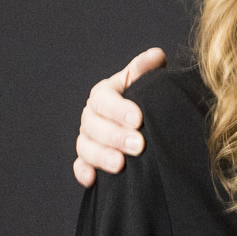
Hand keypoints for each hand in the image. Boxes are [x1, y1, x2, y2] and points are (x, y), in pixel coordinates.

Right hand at [72, 48, 162, 186]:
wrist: (143, 126)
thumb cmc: (143, 102)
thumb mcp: (145, 84)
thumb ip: (146, 70)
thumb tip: (156, 55)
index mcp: (103, 95)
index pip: (104, 99)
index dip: (118, 109)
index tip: (138, 118)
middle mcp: (91, 116)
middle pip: (93, 125)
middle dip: (115, 136)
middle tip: (138, 146)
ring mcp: (87, 138)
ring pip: (85, 147)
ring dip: (101, 156)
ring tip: (120, 165)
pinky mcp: (87, 160)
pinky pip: (80, 166)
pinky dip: (83, 173)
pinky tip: (93, 180)